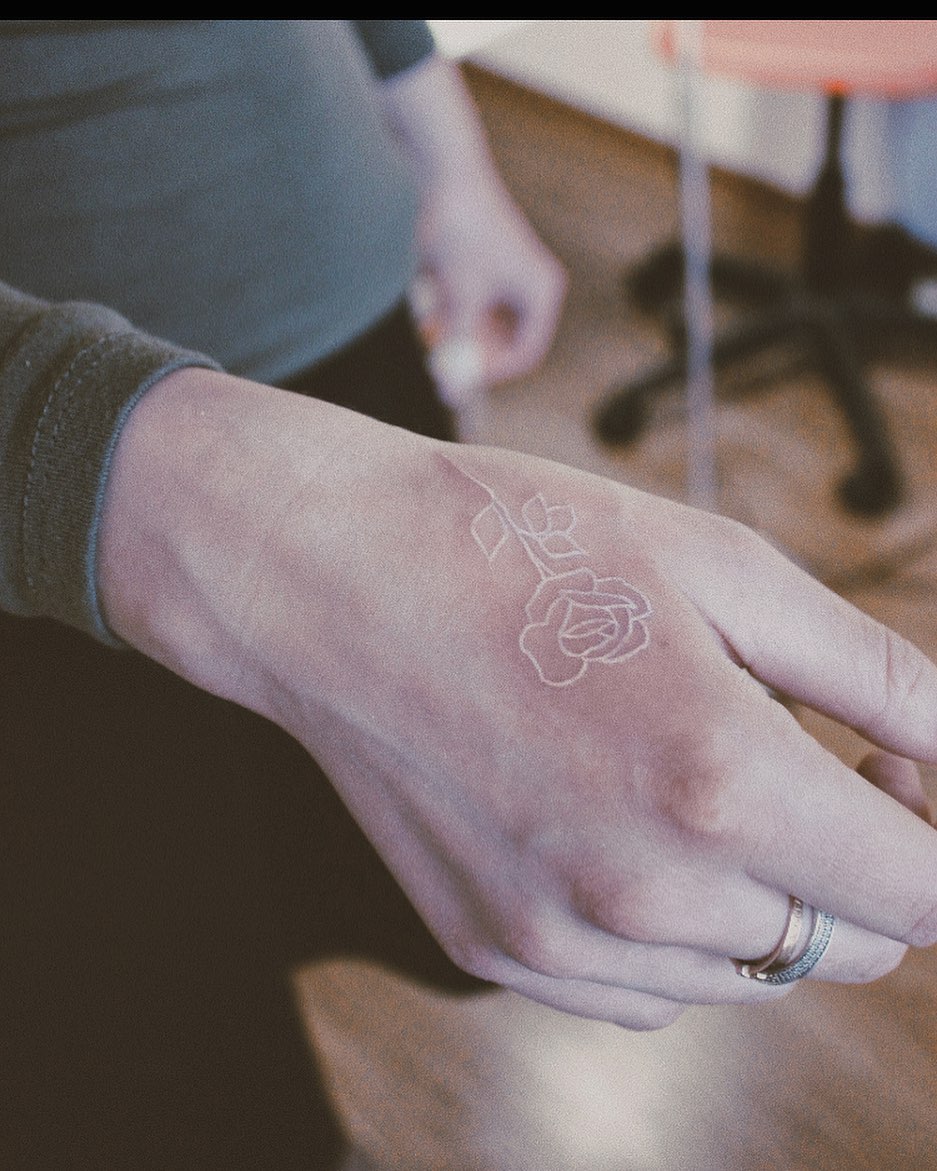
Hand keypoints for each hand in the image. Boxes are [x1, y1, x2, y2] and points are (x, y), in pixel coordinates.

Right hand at [99, 369, 936, 1029]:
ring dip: (757, 893)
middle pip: (845, 946)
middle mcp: (642, 894)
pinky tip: (613, 823)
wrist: (332, 580)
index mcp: (718, 783)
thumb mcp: (723, 568)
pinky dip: (667, 927)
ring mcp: (559, 937)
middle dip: (855, 861)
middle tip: (793, 749)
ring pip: (746, 973)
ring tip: (682, 772)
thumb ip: (878, 676)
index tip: (900, 772)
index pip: (920, 894)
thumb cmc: (515, 550)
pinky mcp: (496, 951)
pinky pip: (644, 989)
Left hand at [381, 56, 565, 399]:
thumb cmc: (463, 232)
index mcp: (542, 294)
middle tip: (434, 356)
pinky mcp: (487, 269)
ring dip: (453, 328)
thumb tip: (454, 394)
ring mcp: (510, 278)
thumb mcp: (461, 297)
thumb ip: (460, 347)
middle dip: (467, 350)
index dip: (490, 374)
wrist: (447, 172)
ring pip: (480, 326)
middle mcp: (533, 288)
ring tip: (429, 308)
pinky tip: (430, 287)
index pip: (526, 355)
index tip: (456, 379)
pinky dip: (449, 307)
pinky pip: (469, 305)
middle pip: (503, 343)